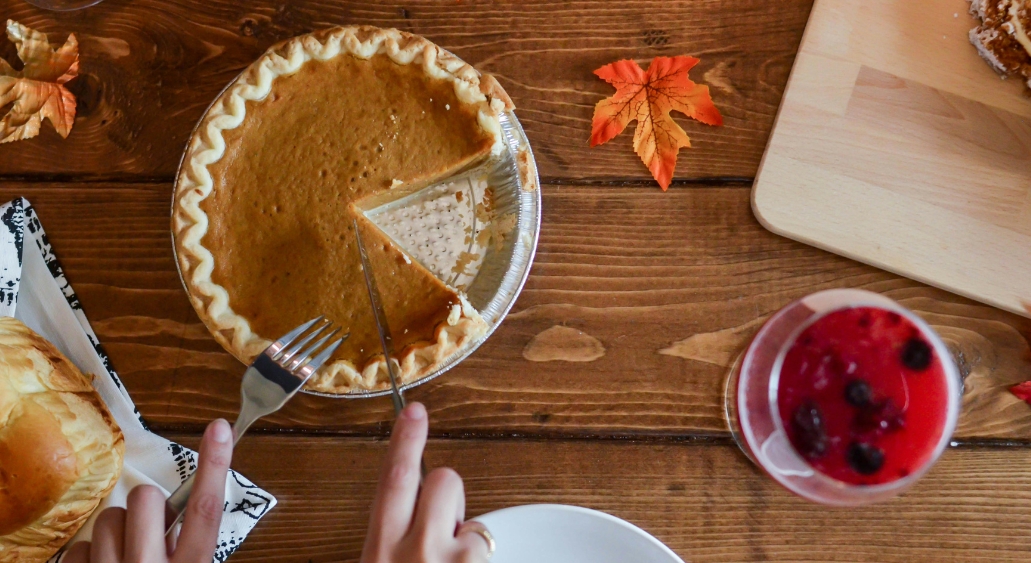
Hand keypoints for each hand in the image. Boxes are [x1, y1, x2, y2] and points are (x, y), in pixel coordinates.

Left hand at [64, 418, 233, 562]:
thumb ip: (188, 546)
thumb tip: (174, 515)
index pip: (205, 508)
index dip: (213, 465)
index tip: (220, 428)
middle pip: (146, 497)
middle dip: (145, 508)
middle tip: (147, 534)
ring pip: (108, 517)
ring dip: (116, 533)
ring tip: (122, 559)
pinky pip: (78, 547)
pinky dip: (88, 557)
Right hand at [360, 402, 491, 562]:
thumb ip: (393, 536)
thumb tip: (415, 510)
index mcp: (380, 549)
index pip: (394, 479)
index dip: (405, 441)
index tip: (414, 411)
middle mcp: (413, 551)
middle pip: (442, 480)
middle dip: (446, 489)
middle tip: (441, 518)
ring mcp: (445, 559)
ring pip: (466, 511)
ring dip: (460, 529)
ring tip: (447, 561)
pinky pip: (482, 540)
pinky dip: (476, 556)